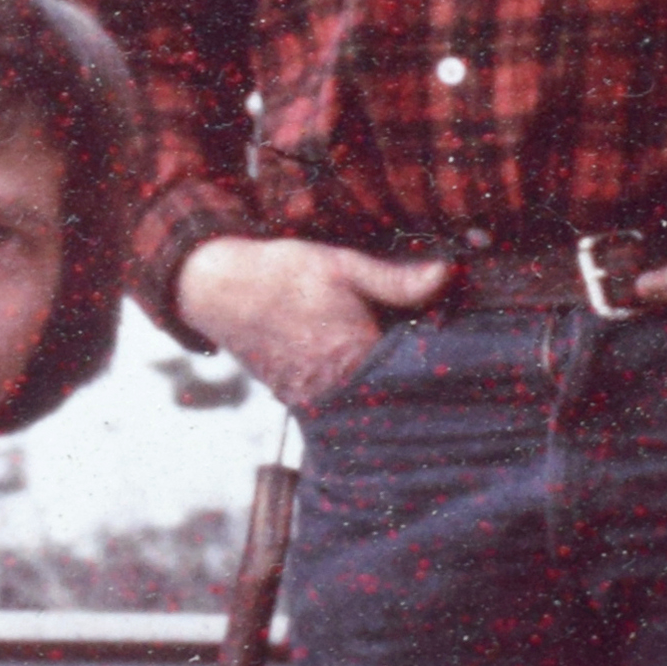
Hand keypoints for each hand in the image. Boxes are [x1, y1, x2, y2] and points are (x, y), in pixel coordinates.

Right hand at [176, 236, 451, 412]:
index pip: (414, 366)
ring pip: (361, 396)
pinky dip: (344, 383)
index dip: (429, 351)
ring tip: (376, 352)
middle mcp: (337, 387)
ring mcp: (312, 398)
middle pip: (389, 387)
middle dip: (404, 369)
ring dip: (374, 379)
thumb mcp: (343, 266)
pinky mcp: (293, 399)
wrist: (219, 290)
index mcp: (357, 355)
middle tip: (411, 343)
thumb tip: (447, 273)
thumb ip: (396, 280)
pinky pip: (333, 398)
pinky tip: (344, 359)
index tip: (440, 336)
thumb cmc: (283, 274)